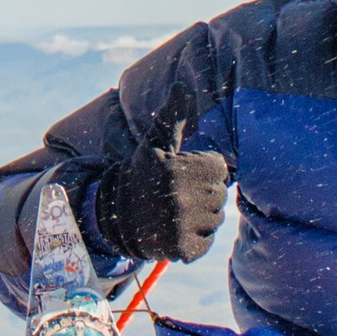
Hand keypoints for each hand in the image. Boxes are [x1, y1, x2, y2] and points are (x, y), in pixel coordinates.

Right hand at [95, 87, 230, 263]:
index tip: (181, 172)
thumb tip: (182, 85)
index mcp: (181, 170)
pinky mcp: (183, 249)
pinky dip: (195, 239)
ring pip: (214, 219)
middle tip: (176, 193)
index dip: (202, 168)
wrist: (117, 215)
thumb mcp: (156, 141)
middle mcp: (182, 199)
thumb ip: (172, 115)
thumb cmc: (143, 173)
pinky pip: (206, 242)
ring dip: (200, 217)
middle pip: (219, 195)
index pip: (219, 168)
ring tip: (174, 211)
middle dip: (202, 193)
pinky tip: (175, 229)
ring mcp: (182, 227)